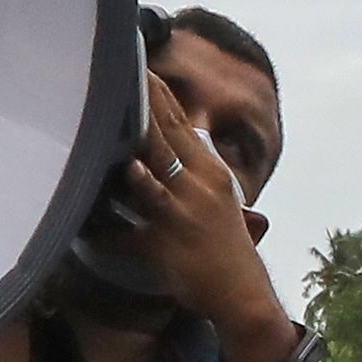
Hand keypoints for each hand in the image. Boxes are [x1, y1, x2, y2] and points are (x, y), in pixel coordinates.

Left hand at [97, 66, 286, 347]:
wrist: (241, 293)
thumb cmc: (224, 247)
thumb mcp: (217, 200)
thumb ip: (195, 170)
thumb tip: (182, 137)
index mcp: (211, 173)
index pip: (182, 125)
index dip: (161, 96)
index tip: (142, 67)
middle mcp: (201, 186)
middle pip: (168, 135)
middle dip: (146, 103)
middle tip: (125, 71)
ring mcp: (185, 213)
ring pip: (158, 167)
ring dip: (140, 140)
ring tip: (121, 117)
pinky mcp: (168, 243)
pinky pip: (136, 225)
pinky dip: (125, 205)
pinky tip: (120, 180)